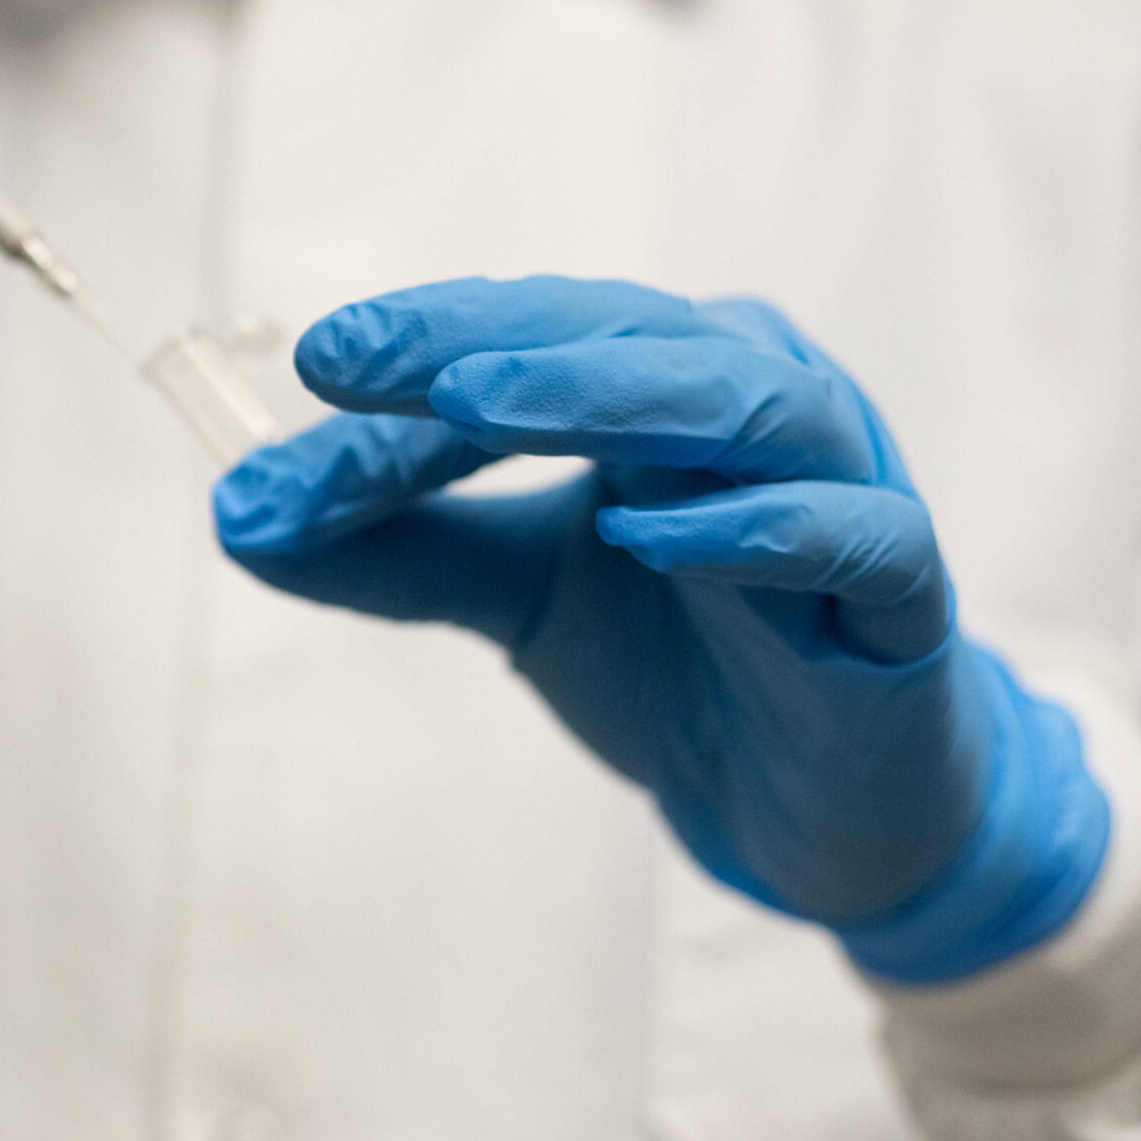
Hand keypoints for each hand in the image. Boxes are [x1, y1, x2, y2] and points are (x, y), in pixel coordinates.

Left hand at [215, 276, 1107, 983]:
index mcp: (665, 382)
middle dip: (483, 340)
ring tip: (478, 405)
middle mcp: (759, 404)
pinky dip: (762, 523)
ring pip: (752, 403)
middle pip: (628, 332)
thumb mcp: (511, 593)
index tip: (310, 365)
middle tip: (357, 358)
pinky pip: (859, 538)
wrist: (814, 807)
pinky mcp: (904, 605)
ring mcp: (847, 491)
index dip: (419, 350)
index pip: (533, 339)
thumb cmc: (676, 656)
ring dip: (612, 392)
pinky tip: (650, 534)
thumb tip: (236, 512)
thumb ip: (391, 546)